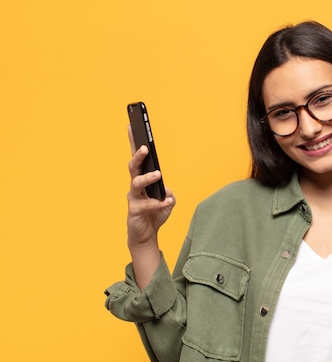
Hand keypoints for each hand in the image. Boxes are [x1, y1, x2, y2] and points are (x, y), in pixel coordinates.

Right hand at [126, 126, 175, 247]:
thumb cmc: (155, 214)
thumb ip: (169, 194)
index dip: (134, 142)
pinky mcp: (134, 210)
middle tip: (145, 147)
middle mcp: (135, 186)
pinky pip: (146, 204)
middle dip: (138, 155)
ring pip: (136, 183)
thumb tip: (167, 192)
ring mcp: (133, 197)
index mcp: (142, 179)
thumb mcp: (168, 202)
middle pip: (133, 166)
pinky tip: (167, 202)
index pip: (138, 158)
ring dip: (148, 177)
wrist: (146, 235)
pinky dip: (158, 203)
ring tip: (158, 174)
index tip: (132, 126)